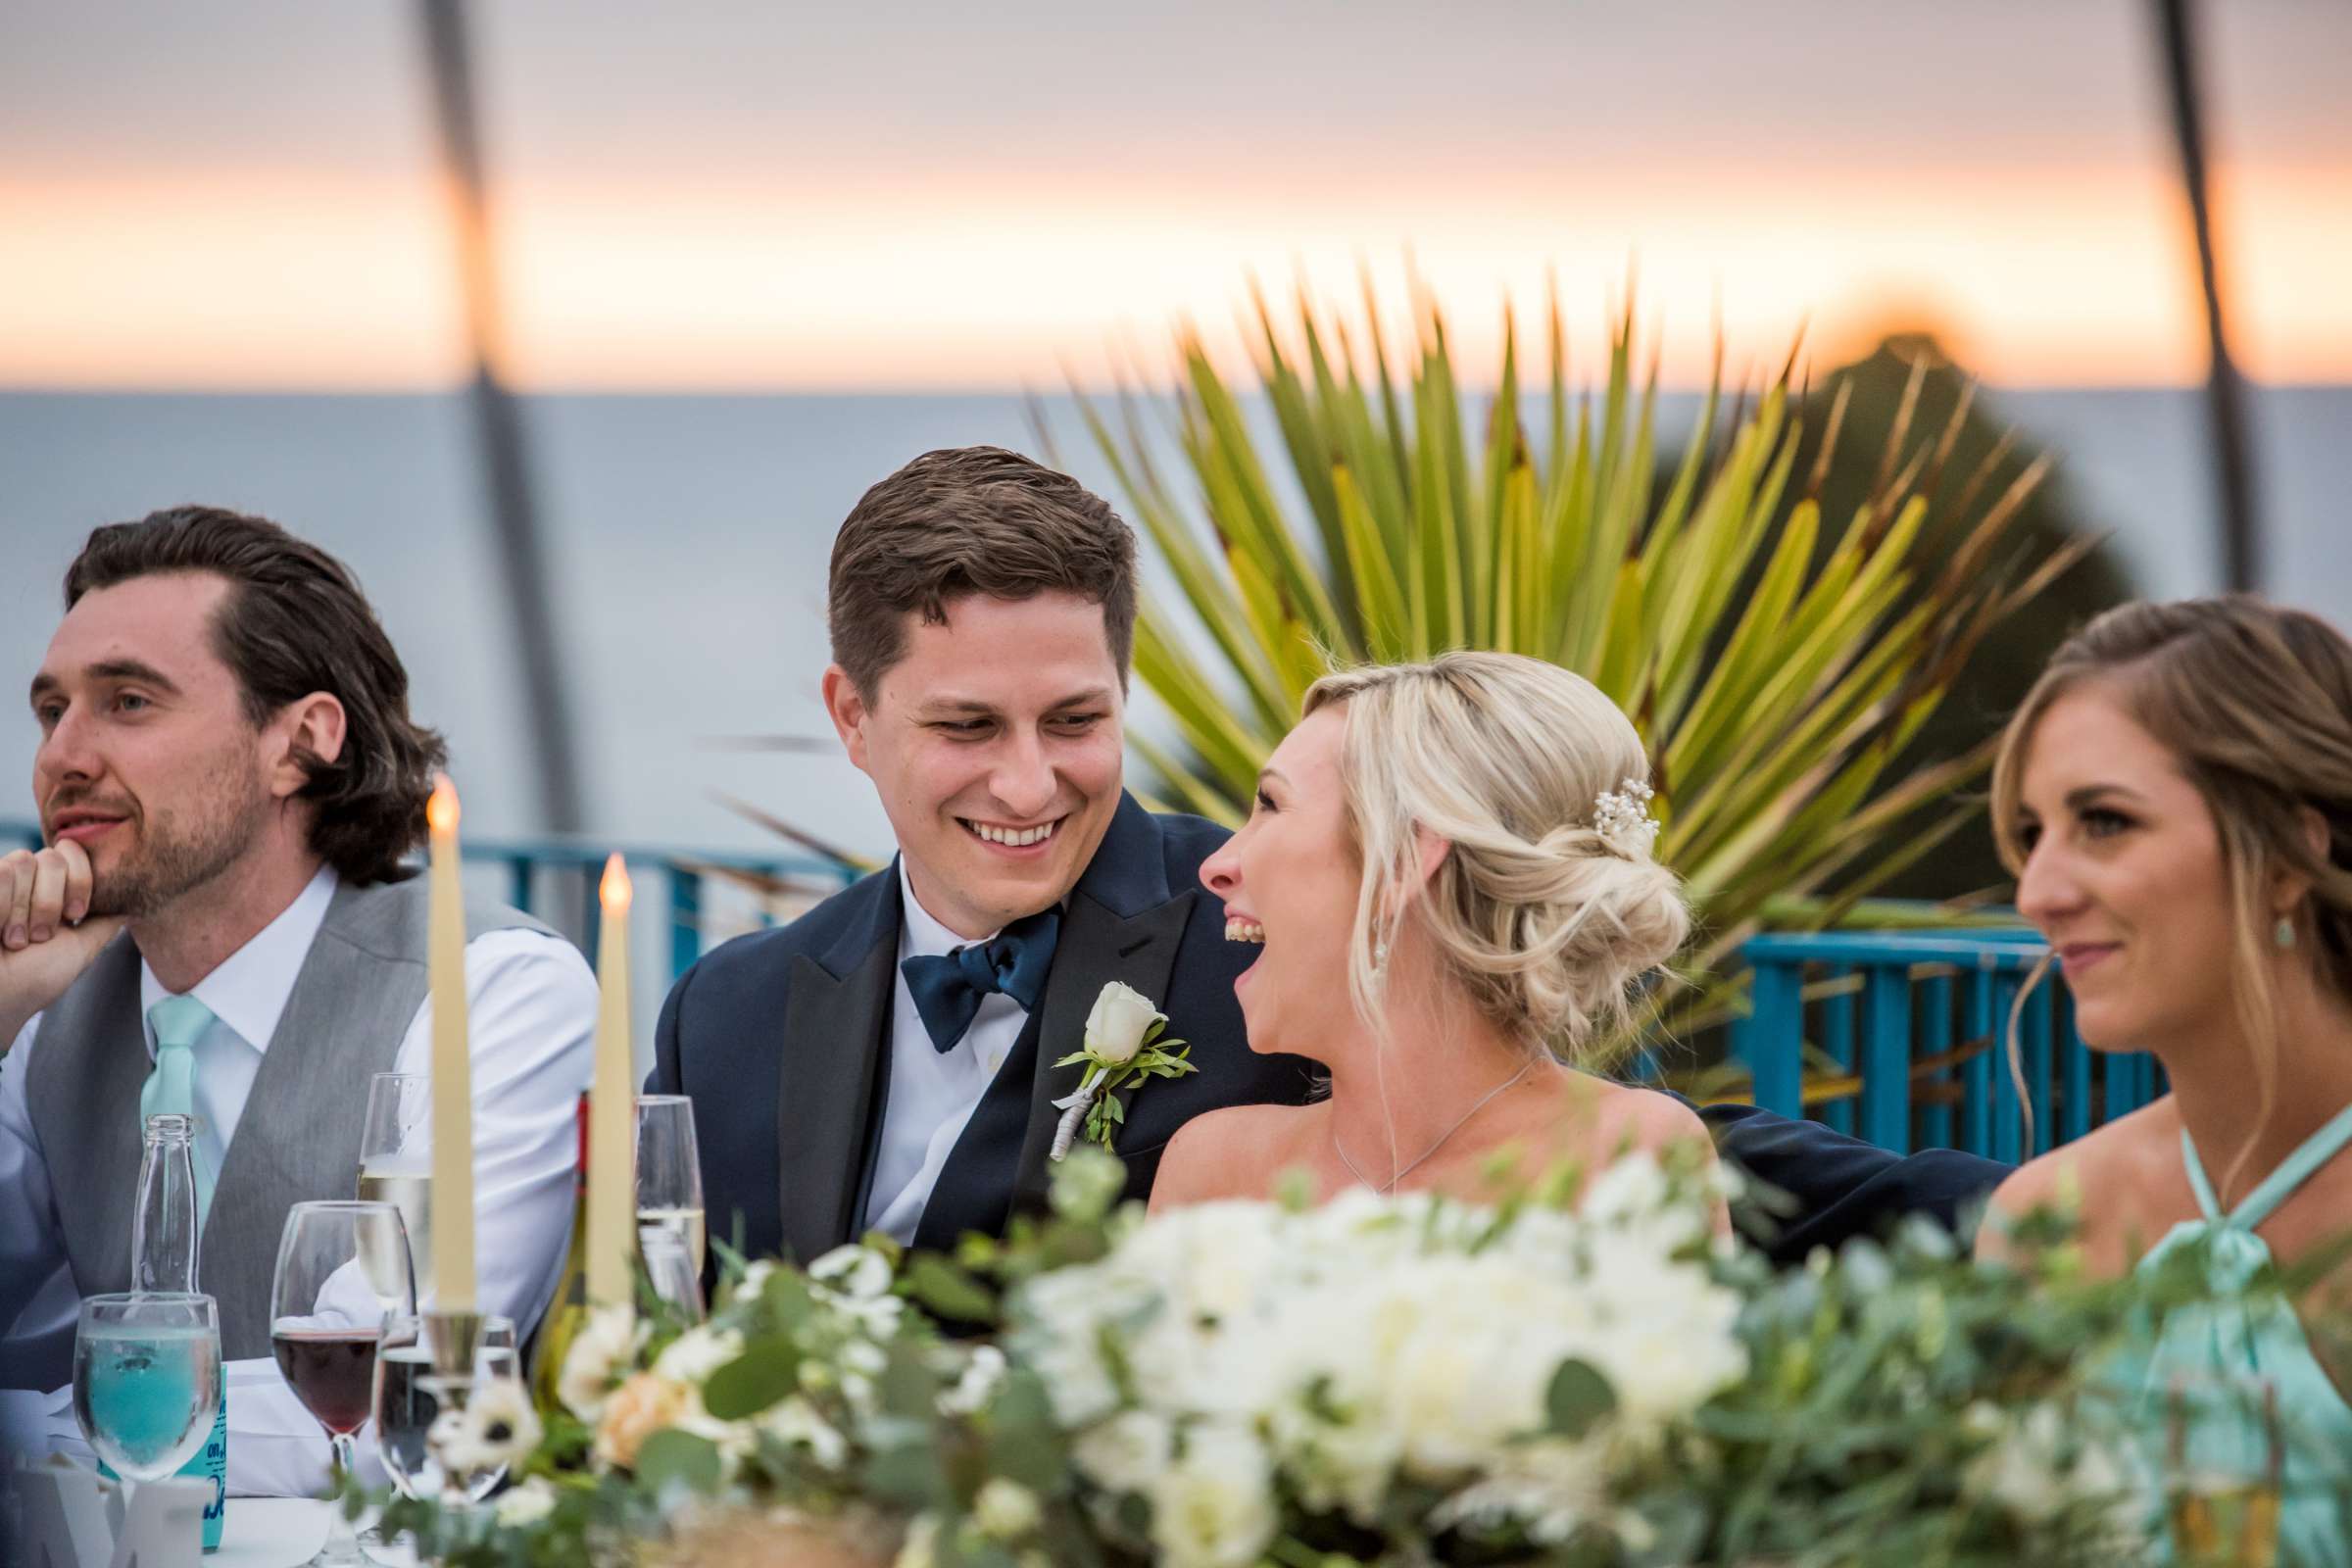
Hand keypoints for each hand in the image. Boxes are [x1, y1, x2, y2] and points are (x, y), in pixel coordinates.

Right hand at [0, 841, 125, 1046]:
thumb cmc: (34, 979)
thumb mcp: (82, 946)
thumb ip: (105, 920)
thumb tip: (132, 901)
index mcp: (55, 891)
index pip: (75, 851)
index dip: (80, 880)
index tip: (75, 914)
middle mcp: (27, 881)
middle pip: (53, 858)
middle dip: (51, 902)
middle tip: (41, 936)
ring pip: (23, 861)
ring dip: (23, 910)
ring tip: (14, 940)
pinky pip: (1, 872)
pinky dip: (2, 906)